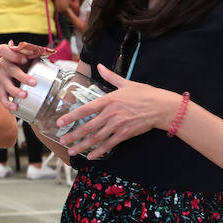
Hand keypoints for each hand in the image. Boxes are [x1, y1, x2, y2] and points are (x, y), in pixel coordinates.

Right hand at [0, 41, 47, 111]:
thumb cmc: (27, 62)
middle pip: (7, 68)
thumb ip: (36, 52)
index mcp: (7, 54)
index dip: (12, 55)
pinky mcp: (2, 89)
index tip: (24, 60)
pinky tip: (15, 107)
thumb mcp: (31, 54)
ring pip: (4, 84)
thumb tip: (52, 52)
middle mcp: (2, 65)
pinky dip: (8, 103)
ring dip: (14, 90)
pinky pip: (2, 97)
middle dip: (20, 76)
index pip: (2, 50)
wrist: (22, 70)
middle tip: (33, 82)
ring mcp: (1, 78)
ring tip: (24, 95)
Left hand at [57, 64, 180, 159]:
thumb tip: (99, 66)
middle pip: (88, 126)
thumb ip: (110, 76)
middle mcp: (111, 113)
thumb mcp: (126, 83)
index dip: (71, 117)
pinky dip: (99, 151)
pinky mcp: (126, 134)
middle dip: (73, 135)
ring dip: (83, 146)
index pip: (85, 109)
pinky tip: (91, 156)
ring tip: (72, 151)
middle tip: (62, 141)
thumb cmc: (145, 94)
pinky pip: (109, 144)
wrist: (163, 107)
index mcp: (108, 100)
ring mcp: (118, 125)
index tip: (60, 123)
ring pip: (96, 138)